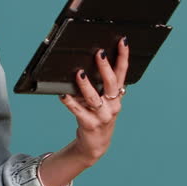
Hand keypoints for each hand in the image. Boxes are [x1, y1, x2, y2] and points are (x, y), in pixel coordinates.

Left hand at [59, 37, 129, 164]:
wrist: (95, 144)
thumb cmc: (97, 115)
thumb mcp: (103, 100)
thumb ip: (98, 84)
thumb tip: (84, 63)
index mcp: (117, 95)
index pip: (122, 73)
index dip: (123, 57)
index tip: (122, 41)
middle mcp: (113, 105)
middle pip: (110, 84)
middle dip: (105, 67)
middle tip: (99, 53)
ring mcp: (102, 116)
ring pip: (94, 98)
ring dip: (86, 86)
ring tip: (79, 74)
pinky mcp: (89, 125)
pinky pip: (78, 112)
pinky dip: (70, 103)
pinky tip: (63, 95)